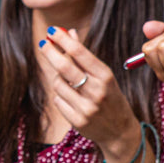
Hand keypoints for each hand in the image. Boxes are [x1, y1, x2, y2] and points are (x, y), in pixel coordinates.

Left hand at [38, 27, 140, 162]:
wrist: (121, 131)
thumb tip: (70, 32)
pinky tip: (71, 98)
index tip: (52, 31)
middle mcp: (97, 91)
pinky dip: (60, 96)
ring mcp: (87, 107)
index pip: (80, 53)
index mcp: (105, 76)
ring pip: (58, 84)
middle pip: (65, 66)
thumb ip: (85, 55)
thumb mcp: (104, 75)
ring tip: (67, 81)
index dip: (63, 40)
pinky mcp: (78, 121)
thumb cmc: (110, 97)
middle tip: (43, 42)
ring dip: (58, 79)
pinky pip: (58, 101)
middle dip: (50, 52)